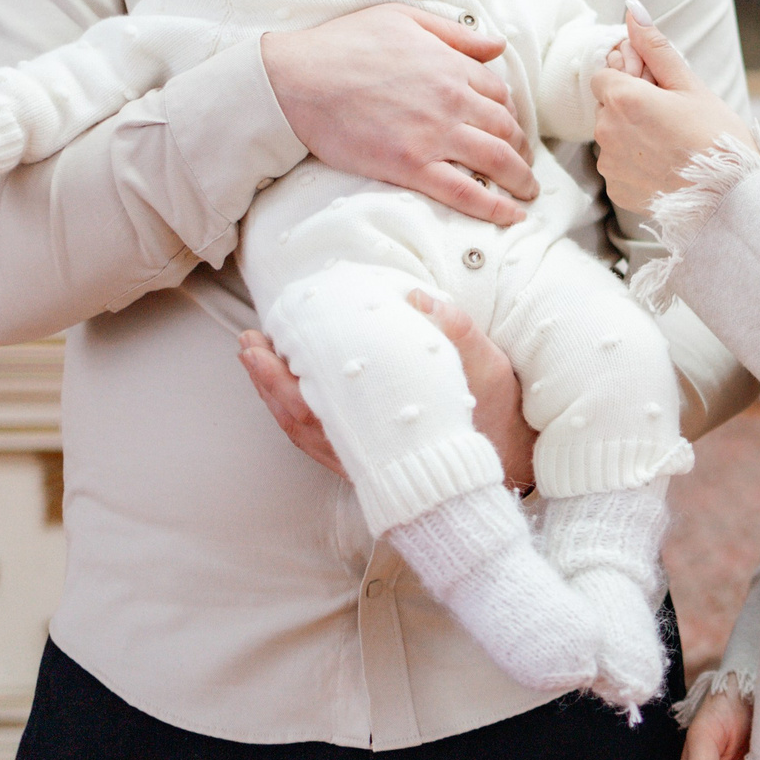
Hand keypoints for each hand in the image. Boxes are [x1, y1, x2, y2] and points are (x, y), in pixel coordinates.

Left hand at [237, 288, 534, 488]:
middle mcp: (367, 451)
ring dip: (274, 395)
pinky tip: (287, 387)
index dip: (282, 377)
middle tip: (249, 343)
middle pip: (299, 420)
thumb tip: (415, 299)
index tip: (266, 342)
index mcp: (387, 429)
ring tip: (257, 356)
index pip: (317, 408)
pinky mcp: (367, 460)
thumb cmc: (495, 411)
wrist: (510, 458)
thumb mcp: (488, 366)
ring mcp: (364, 459)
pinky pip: (317, 439)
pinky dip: (294, 412)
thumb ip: (454, 331)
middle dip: (268, 381)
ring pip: (304, 432)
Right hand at [262, 4, 536, 225]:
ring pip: (496, 161)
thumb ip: (455, 33)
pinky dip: (494, 207)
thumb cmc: (343, 44)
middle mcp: (452, 101)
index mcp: (451, 66)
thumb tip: (498, 45)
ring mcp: (433, 135)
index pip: (500, 93)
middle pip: (506, 129)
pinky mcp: (411, 166)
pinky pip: (465, 192)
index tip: (510, 127)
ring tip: (527, 193)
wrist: (296, 79)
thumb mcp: (403, 19)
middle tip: (525, 164)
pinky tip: (510, 216)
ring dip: (520, 180)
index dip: (510, 113)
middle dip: (522, 149)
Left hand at [591, 6, 753, 213]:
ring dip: (632, 135)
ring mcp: (610, 164)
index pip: (604, 75)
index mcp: (623, 99)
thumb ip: (655, 47)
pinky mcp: (617, 190)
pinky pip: (619, 166)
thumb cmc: (716, 137)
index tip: (657, 89)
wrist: (730, 197)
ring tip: (671, 144)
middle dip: (631, 106)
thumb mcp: (690, 84)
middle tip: (671, 116)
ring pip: (613, 137)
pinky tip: (666, 165)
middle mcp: (607, 132)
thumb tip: (633, 10)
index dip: (629, 78)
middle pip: (608, 106)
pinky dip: (636, 163)